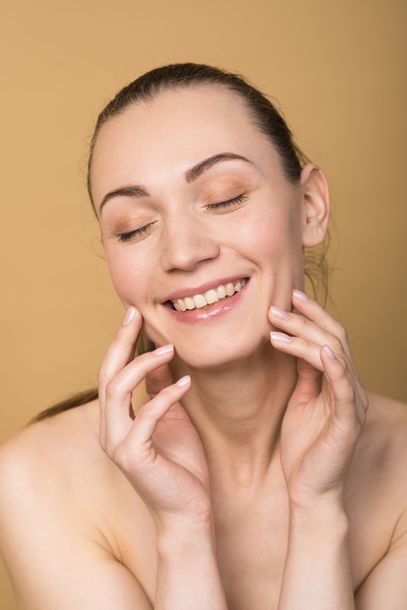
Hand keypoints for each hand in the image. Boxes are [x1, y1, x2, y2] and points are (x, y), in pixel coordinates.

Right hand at [98, 307, 211, 529]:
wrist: (189, 509)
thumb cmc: (182, 464)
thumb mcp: (172, 417)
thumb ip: (160, 389)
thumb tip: (160, 355)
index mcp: (117, 419)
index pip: (111, 372)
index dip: (120, 342)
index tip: (133, 314)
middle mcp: (110, 429)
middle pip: (106, 375)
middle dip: (120, 342)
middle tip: (135, 314)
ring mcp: (118, 443)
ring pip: (116, 390)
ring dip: (143, 365)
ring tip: (169, 349)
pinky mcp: (134, 456)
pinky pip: (146, 416)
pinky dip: (165, 396)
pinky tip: (186, 384)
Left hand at [268, 289, 368, 509]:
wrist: (310, 490)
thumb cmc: (303, 448)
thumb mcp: (300, 401)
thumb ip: (303, 374)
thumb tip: (294, 343)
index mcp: (336, 381)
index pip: (328, 338)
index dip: (310, 316)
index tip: (286, 297)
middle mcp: (349, 387)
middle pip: (333, 339)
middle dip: (304, 319)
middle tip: (275, 306)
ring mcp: (351, 402)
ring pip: (335, 354)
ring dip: (305, 336)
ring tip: (276, 324)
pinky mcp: (348, 420)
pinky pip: (344, 386)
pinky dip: (334, 365)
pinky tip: (318, 349)